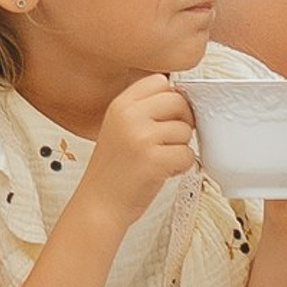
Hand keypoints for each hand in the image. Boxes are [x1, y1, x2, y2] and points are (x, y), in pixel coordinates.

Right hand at [84, 74, 199, 225]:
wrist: (99, 205)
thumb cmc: (113, 171)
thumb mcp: (119, 128)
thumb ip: (144, 110)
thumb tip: (182, 99)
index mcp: (119, 105)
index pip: (159, 81)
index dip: (171, 98)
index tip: (167, 116)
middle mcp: (129, 117)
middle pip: (178, 101)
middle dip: (182, 121)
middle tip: (169, 140)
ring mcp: (141, 138)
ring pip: (185, 130)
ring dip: (180, 147)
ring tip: (160, 159)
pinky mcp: (154, 160)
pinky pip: (187, 154)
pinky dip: (181, 166)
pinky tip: (163, 172)